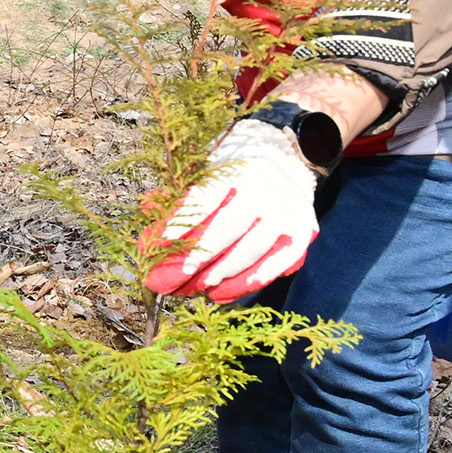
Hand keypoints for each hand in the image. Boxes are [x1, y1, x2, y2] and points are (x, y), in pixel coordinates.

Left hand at [146, 116, 319, 300]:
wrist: (288, 158)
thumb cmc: (236, 170)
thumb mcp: (209, 169)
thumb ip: (181, 193)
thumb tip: (148, 209)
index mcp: (238, 170)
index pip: (205, 199)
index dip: (180, 224)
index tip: (157, 248)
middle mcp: (266, 190)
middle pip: (227, 230)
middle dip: (195, 259)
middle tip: (169, 281)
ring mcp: (287, 213)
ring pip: (251, 251)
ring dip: (220, 275)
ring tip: (194, 289)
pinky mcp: (304, 232)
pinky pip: (279, 264)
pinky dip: (251, 282)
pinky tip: (223, 295)